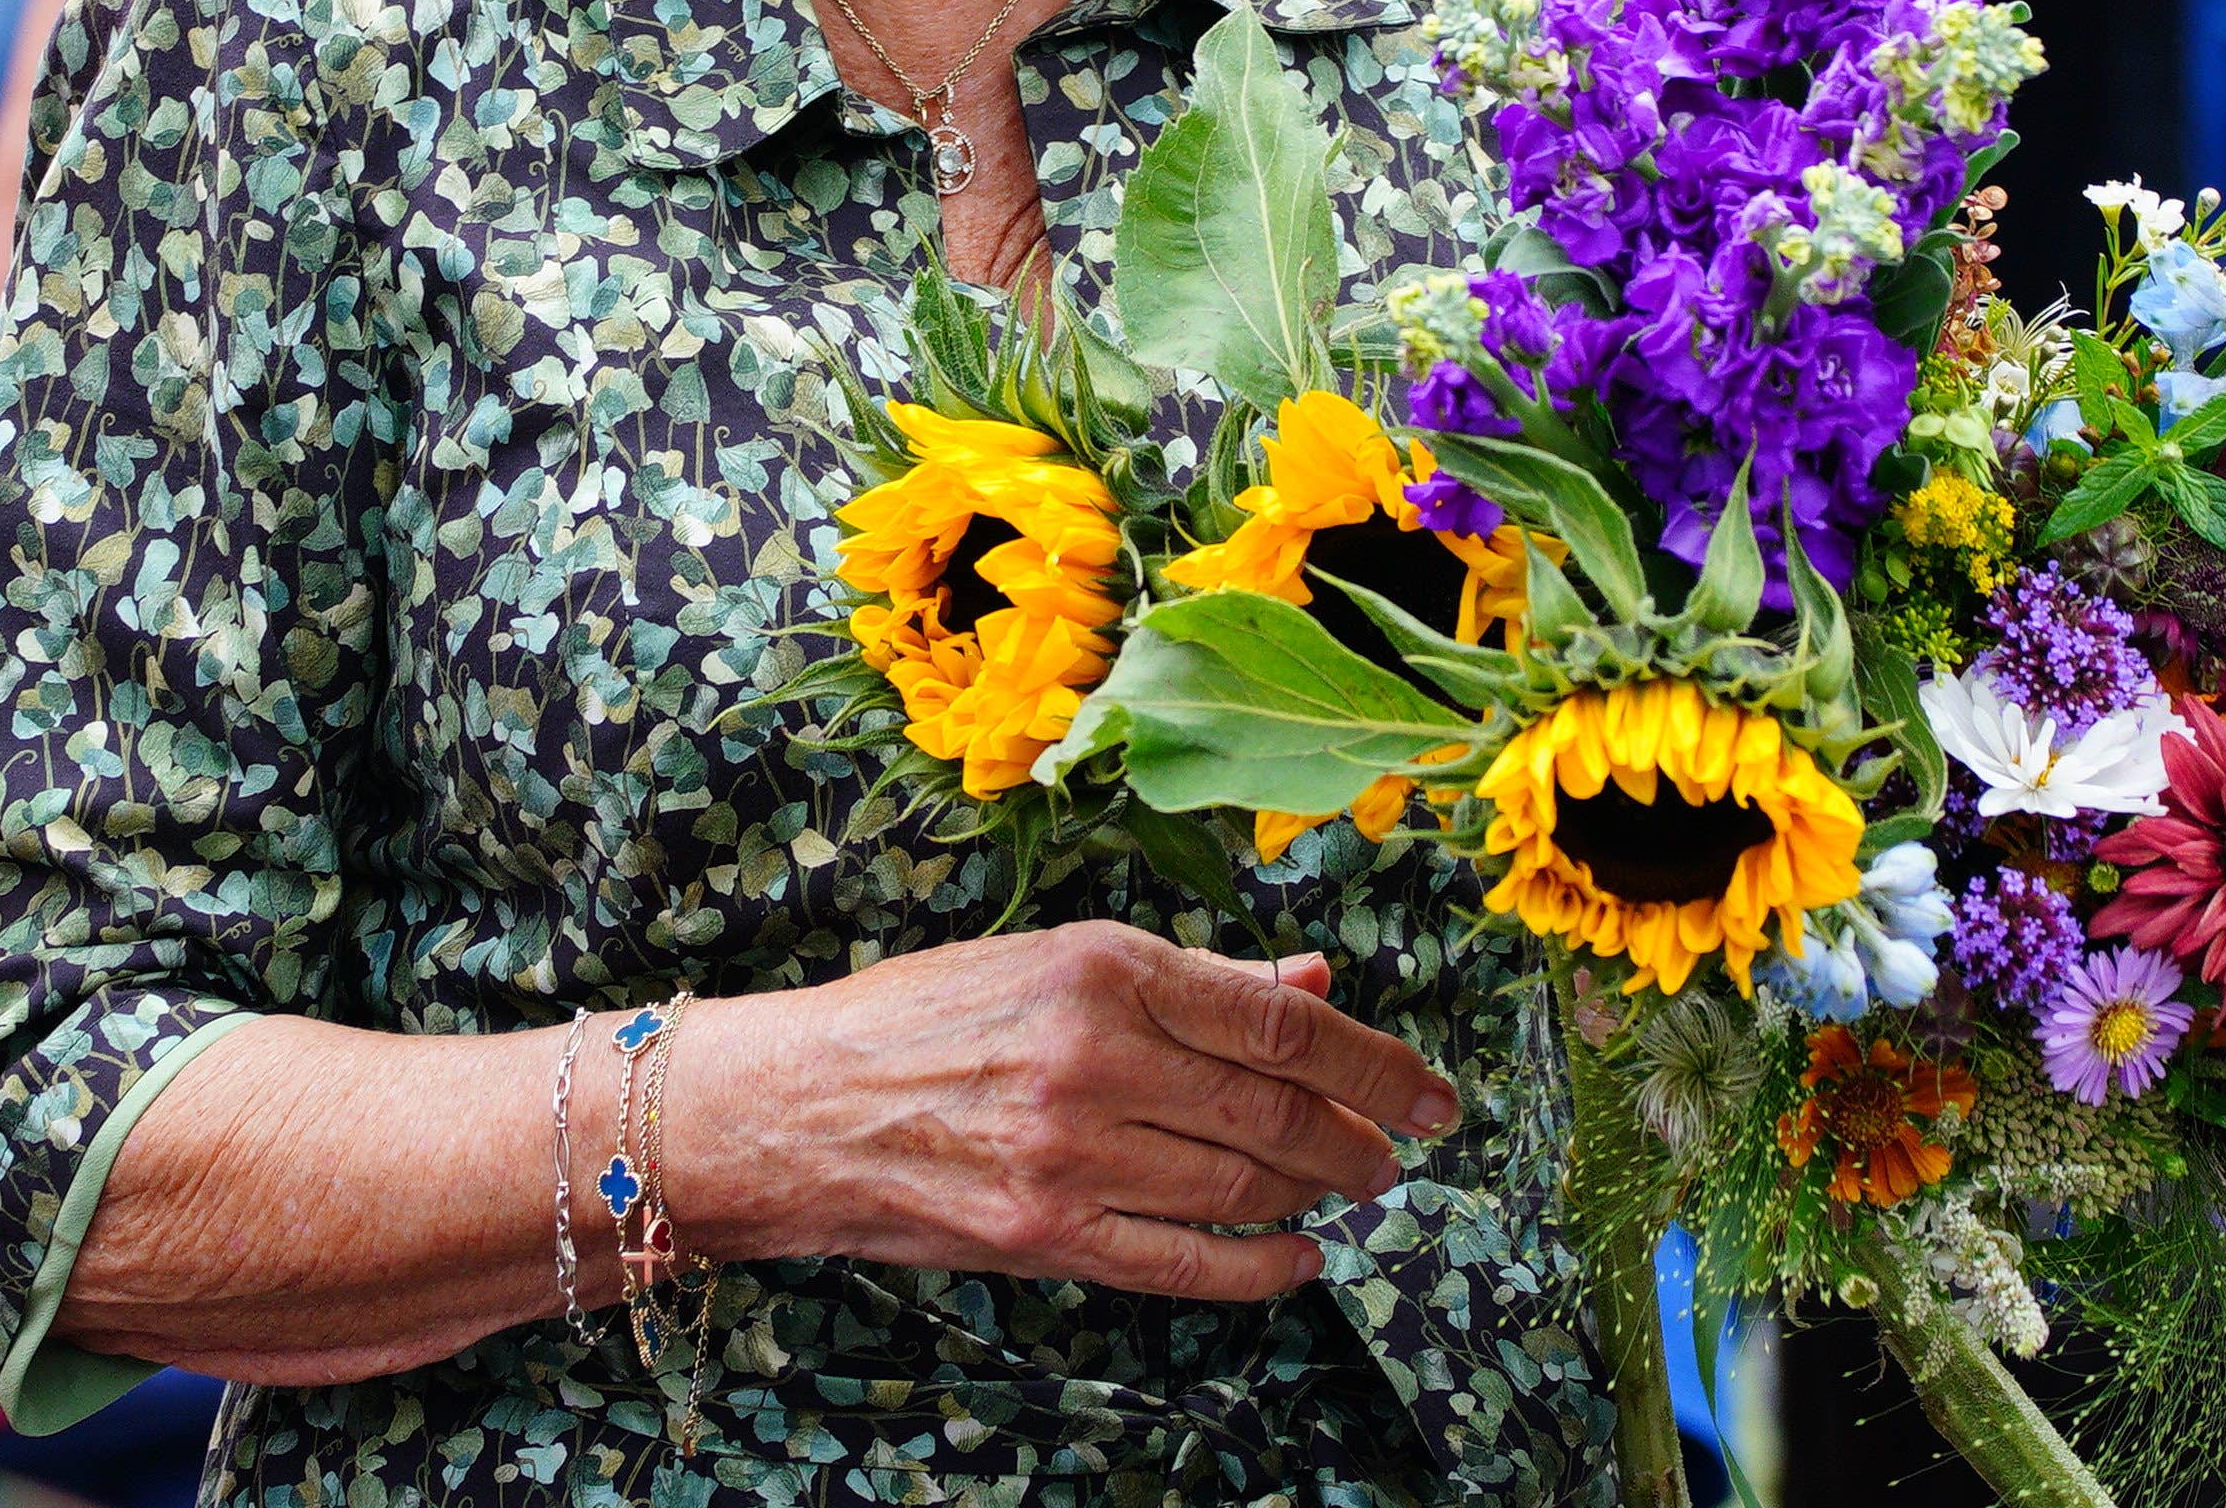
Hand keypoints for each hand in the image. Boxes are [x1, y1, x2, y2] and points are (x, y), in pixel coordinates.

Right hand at [701, 921, 1458, 1302]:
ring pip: (1242, 1184)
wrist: (796, 1106)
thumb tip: (1313, 982)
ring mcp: (1071, 1153)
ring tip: (1355, 1189)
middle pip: (1276, 1106)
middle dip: (1362, 1135)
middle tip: (1404, 1147)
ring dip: (1318, 1194)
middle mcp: (1093, 1057)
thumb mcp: (1055, 959)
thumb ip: (1194, 978)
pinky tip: (1297, 1258)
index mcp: (1102, 966)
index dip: (1375, 1059)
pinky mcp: (1047, 1233)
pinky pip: (1188, 1262)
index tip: (1430, 1088)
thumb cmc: (923, 1019)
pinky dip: (1260, 1267)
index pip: (1279, 1019)